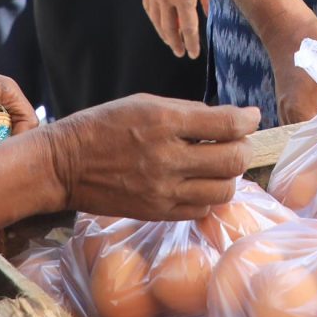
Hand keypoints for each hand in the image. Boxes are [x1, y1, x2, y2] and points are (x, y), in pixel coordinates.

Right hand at [43, 95, 257, 219]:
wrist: (65, 166)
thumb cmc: (103, 126)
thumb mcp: (144, 103)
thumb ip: (187, 112)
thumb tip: (227, 120)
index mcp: (164, 122)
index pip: (227, 125)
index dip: (247, 119)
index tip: (251, 117)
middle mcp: (167, 158)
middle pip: (234, 160)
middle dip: (243, 148)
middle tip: (237, 141)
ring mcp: (163, 190)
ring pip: (224, 190)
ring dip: (228, 175)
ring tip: (217, 165)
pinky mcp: (158, 213)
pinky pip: (202, 208)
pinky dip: (208, 195)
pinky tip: (197, 182)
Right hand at [143, 0, 209, 59]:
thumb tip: (208, 16)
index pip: (187, 27)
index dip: (191, 43)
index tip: (193, 54)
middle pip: (170, 29)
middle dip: (176, 43)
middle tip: (181, 52)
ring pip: (157, 22)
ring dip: (164, 35)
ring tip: (171, 43)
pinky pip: (149, 10)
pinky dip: (155, 21)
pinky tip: (160, 25)